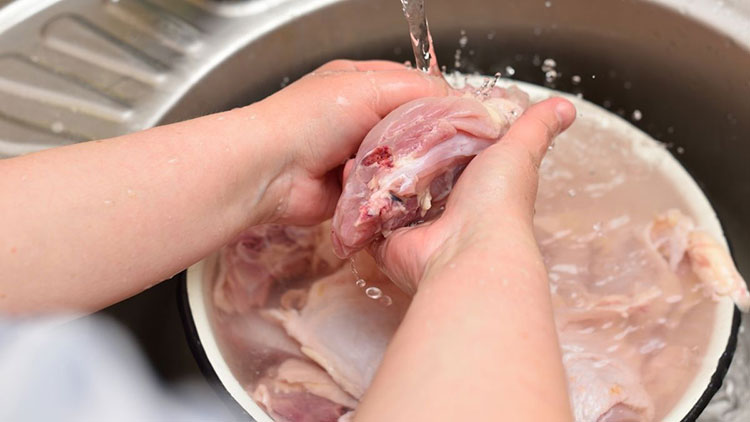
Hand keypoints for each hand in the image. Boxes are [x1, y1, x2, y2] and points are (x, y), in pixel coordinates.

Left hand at [253, 60, 448, 225]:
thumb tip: (457, 102)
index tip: (461, 119)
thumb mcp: (369, 86)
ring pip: (404, 164)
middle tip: (442, 149)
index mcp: (363, 85)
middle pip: (413, 130)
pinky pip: (388, 193)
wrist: (270, 171)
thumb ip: (418, 90)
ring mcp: (359, 158)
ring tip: (410, 169)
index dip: (438, 103)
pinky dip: (390, 192)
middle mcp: (362, 119)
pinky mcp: (357, 192)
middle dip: (424, 140)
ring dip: (406, 169)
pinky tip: (390, 190)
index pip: (416, 90)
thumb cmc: (310, 119)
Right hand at [371, 98, 576, 292]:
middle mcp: (443, 208)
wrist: (469, 249)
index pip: (447, 154)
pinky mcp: (388, 241)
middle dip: (398, 153)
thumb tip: (566, 106)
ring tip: (359, 144)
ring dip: (374, 174)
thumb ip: (535, 126)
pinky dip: (357, 199)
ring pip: (387, 195)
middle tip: (380, 126)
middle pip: (414, 174)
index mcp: (472, 186)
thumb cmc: (497, 202)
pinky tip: (349, 173)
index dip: (433, 133)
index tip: (416, 108)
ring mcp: (414, 226)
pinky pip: (366, 218)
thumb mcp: (517, 151)